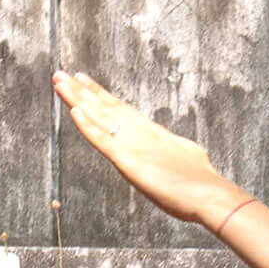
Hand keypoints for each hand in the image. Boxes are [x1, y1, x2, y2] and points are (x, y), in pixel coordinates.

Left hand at [51, 69, 246, 228]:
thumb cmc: (202, 183)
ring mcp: (132, 144)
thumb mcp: (187, 158)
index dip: (101, 94)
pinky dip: (86, 126)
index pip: (120, 109)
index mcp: (153, 132)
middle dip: (82, 90)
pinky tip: (73, 111)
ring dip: (77, 98)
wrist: (208, 193)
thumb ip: (174, 151)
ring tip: (60, 81)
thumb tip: (180, 150)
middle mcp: (139, 133)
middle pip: (105, 106)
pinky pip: (101, 140)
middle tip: (62, 74)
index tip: (85, 81)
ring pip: (99, 117)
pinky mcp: (126, 160)